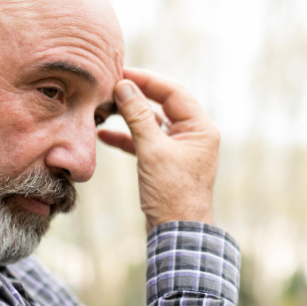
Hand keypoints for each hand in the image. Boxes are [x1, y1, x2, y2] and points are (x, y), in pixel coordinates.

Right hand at [97, 68, 217, 230]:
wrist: (177, 232)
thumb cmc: (172, 193)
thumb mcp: (152, 151)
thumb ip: (138, 116)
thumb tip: (125, 86)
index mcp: (201, 128)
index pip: (174, 92)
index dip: (148, 80)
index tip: (122, 72)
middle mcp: (195, 135)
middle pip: (164, 103)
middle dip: (138, 94)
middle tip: (112, 83)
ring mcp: (181, 149)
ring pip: (153, 122)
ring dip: (130, 115)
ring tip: (106, 105)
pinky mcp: (168, 162)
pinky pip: (147, 141)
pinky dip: (128, 137)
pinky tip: (105, 134)